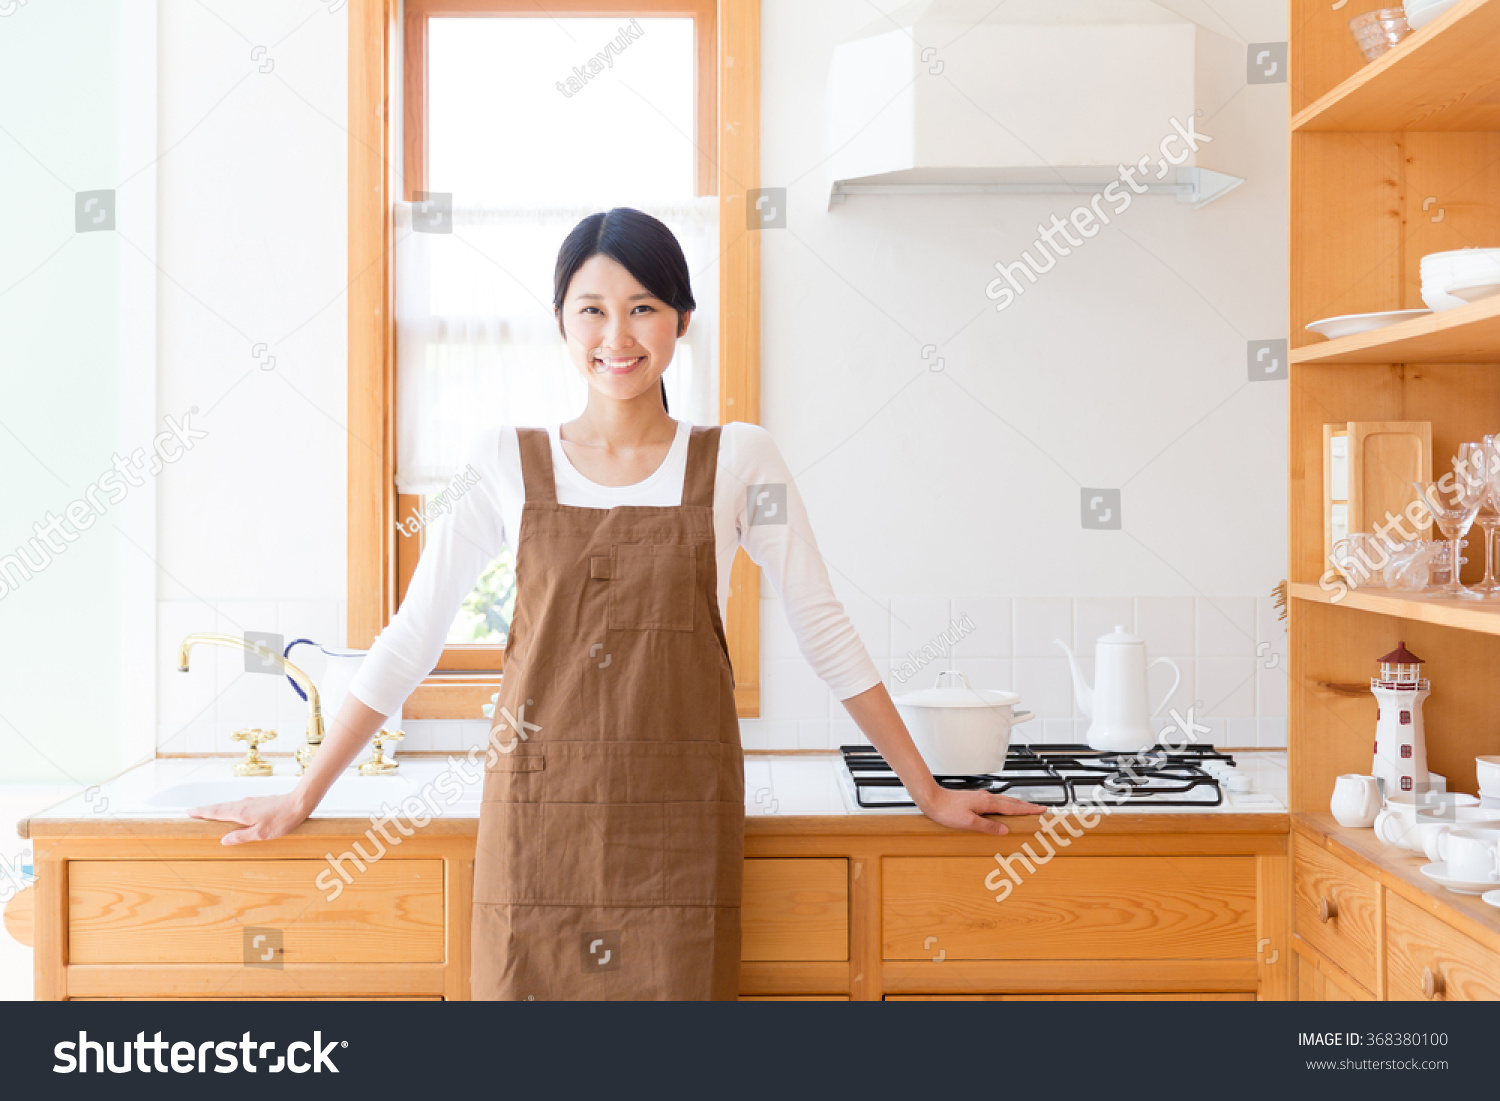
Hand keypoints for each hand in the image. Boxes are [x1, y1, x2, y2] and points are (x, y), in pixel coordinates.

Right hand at [188, 793, 311, 844]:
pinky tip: (232, 813)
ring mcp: (251, 802)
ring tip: (208, 813)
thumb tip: (223, 840)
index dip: (202, 812)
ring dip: (217, 809)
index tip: (189, 812)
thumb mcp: (261, 834)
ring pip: (229, 805)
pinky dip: (229, 808)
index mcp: (240, 812)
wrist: (299, 803)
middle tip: (193, 811)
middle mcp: (243, 804)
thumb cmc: (282, 820)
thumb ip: (241, 836)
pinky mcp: (258, 802)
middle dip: (206, 810)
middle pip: (220, 807)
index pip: (216, 812)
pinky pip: (238, 805)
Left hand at [915, 787, 1045, 834]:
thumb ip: (987, 826)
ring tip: (1026, 809)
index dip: (1028, 809)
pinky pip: (996, 802)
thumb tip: (1004, 830)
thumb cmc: (946, 811)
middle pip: (1011, 802)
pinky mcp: (975, 799)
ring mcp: (980, 797)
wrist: (932, 799)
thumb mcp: (968, 823)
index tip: (1041, 809)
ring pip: (1004, 801)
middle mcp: (986, 797)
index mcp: (987, 802)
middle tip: (1039, 809)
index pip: (1013, 807)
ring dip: (1017, 805)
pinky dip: (1005, 805)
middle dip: (1026, 806)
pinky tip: (1002, 809)